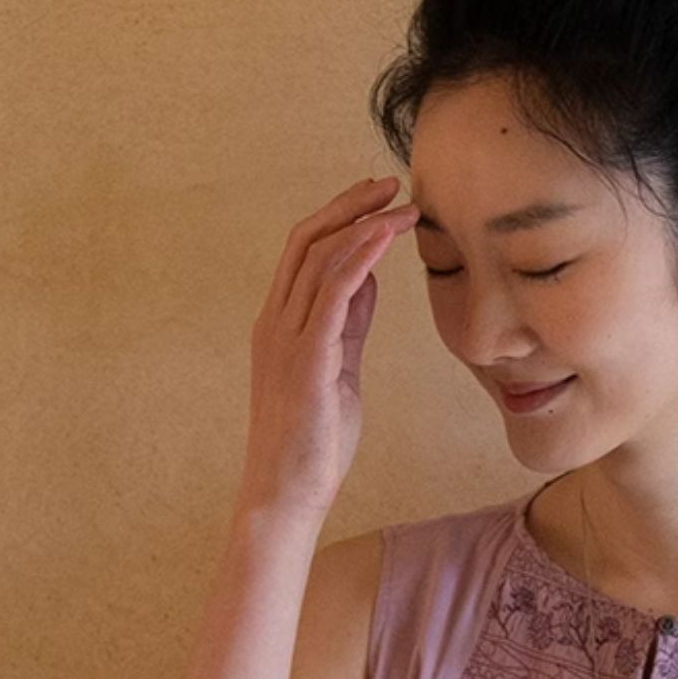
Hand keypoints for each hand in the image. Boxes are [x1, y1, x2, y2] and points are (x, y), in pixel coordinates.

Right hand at [237, 173, 418, 530]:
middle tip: (389, 183)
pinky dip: (360, 258)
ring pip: (319, 259)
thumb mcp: (338, 367)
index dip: (337, 215)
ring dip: (364, 225)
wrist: (286, 495)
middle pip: (306, 240)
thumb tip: (369, 277)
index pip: (303, 249)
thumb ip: (349, 322)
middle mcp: (275, 322)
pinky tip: (385, 239)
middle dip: (349, 205)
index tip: (373, 194)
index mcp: (278, 322)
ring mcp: (286, 340)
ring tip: (402, 207)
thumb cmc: (314, 439)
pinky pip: (332, 293)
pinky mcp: (307, 360)